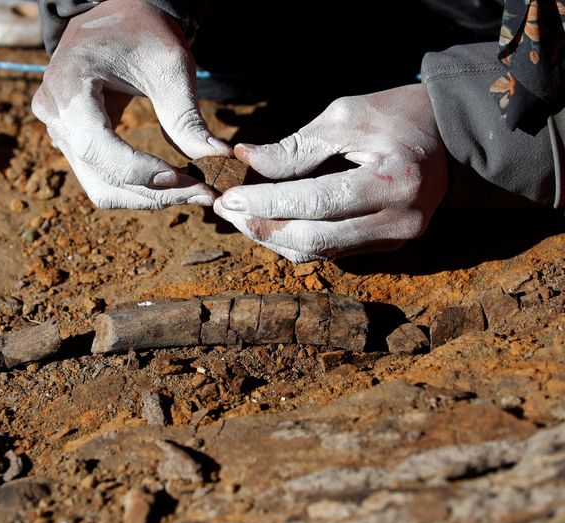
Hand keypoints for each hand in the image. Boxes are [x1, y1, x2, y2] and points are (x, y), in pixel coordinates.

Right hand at [31, 0, 230, 209]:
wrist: (120, 14)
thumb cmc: (143, 31)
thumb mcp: (170, 67)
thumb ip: (186, 117)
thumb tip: (217, 159)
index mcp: (68, 85)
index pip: (97, 147)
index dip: (141, 172)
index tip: (186, 179)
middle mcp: (54, 113)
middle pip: (100, 179)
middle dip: (154, 193)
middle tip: (202, 193)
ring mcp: (58, 131)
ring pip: (102, 188)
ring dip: (148, 197)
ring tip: (192, 190)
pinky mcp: (73, 142)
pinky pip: (103, 179)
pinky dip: (139, 187)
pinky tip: (173, 181)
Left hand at [213, 84, 447, 261]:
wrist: (450, 134)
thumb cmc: (397, 115)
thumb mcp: (345, 118)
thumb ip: (296, 147)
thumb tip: (246, 161)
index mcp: (394, 181)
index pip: (317, 203)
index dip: (267, 202)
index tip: (229, 197)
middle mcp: (400, 220)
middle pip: (314, 238)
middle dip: (263, 226)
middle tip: (226, 210)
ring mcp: (397, 239)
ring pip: (319, 252)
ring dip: (274, 237)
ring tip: (240, 216)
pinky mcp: (388, 245)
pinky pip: (332, 251)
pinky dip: (296, 238)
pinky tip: (269, 221)